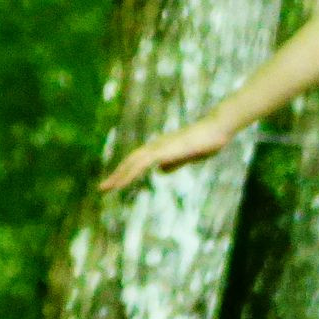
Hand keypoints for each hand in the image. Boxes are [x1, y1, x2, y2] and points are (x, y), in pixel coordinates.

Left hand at [102, 119, 235, 193]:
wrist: (216, 129)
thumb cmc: (205, 141)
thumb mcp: (187, 156)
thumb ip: (174, 162)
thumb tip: (160, 170)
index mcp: (160, 149)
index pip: (137, 161)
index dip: (124, 171)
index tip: (114, 184)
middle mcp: (156, 146)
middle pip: (130, 160)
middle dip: (116, 174)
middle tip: (102, 188)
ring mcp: (160, 147)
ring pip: (134, 161)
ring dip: (120, 174)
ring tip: (108, 187)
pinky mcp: (166, 149)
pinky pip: (144, 162)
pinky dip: (133, 171)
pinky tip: (125, 181)